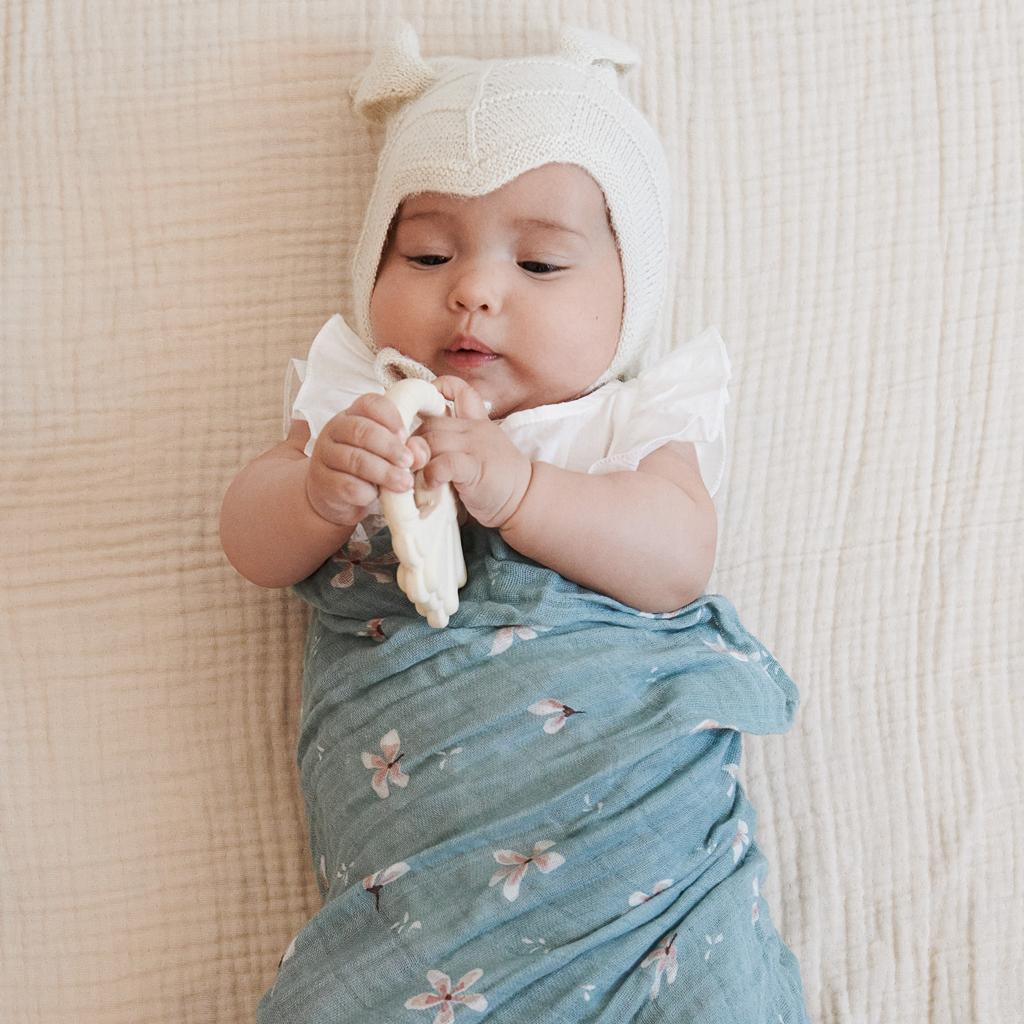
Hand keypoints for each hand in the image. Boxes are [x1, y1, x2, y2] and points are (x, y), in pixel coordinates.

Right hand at [306, 393, 428, 524]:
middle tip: (409, 462)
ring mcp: (325, 455)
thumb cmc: (369, 468)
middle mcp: (335, 430)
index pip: (370, 404)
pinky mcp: (322, 482)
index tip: (406, 434)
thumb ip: (408, 450)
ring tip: (405, 483)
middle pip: (360, 430)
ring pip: (355, 460)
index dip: (390, 416)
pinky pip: (346, 485)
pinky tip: (376, 496)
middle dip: (390, 447)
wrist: (337, 496)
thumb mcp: (389, 454)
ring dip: (384, 472)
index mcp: (353, 415)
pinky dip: (366, 492)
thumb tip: (418, 456)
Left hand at [415, 377, 531, 528]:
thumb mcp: (473, 456)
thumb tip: (413, 452)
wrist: (524, 499)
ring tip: (414, 476)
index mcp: (477, 423)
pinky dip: (431, 473)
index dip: (438, 389)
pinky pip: (444, 463)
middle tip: (407, 462)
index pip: (459, 390)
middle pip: (431, 422)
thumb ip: (448, 449)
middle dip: (413, 441)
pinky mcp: (476, 468)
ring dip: (417, 459)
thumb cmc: (495, 482)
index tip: (422, 406)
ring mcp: (477, 446)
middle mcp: (476, 429)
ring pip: (432, 440)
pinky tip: (430, 485)